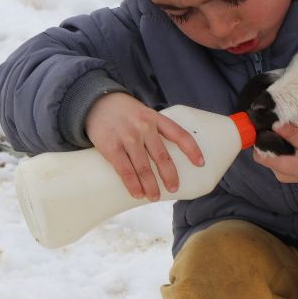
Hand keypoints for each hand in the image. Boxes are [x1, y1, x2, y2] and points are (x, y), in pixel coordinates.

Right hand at [85, 93, 204, 200]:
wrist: (96, 102)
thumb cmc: (124, 112)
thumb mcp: (143, 113)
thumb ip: (155, 130)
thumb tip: (166, 158)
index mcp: (155, 118)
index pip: (179, 134)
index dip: (192, 150)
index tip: (200, 163)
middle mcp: (144, 127)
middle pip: (162, 156)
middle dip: (170, 175)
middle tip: (174, 189)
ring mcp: (128, 137)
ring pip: (144, 167)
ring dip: (151, 185)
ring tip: (154, 196)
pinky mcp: (112, 147)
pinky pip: (125, 170)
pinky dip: (132, 184)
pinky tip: (138, 193)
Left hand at [252, 123, 297, 183]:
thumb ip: (292, 134)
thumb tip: (275, 124)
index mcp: (283, 167)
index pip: (259, 156)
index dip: (259, 141)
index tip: (263, 127)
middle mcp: (281, 174)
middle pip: (265, 155)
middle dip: (268, 141)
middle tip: (275, 126)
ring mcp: (286, 175)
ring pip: (273, 157)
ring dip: (276, 145)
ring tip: (284, 132)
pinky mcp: (292, 173)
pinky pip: (280, 160)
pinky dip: (282, 150)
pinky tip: (290, 141)